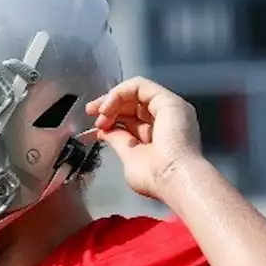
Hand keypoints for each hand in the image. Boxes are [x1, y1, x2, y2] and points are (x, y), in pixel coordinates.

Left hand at [85, 77, 203, 199]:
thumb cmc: (156, 178)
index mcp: (160, 134)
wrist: (174, 180)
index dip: (113, 117)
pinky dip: (119, 93)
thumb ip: (118, 140)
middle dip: (109, 106)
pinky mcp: (168, 101)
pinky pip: (140, 85)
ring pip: (135, 91)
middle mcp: (167, 119)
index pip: (133, 117)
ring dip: (112, 99)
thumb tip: (105, 131)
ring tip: (100, 114)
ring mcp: (169, 108)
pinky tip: (108, 108)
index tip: (96, 126)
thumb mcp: (129, 156)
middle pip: (133, 102)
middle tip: (92, 114)